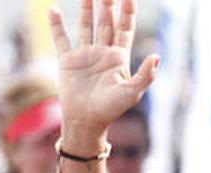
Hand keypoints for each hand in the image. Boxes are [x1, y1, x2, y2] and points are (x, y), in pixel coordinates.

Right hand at [49, 0, 159, 141]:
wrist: (86, 122)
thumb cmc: (111, 110)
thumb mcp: (131, 93)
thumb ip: (145, 75)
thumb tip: (156, 56)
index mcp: (119, 58)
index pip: (125, 28)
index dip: (127, 11)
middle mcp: (102, 53)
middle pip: (107, 22)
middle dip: (108, 4)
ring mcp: (85, 55)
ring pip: (87, 25)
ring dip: (88, 8)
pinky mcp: (68, 61)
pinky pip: (61, 38)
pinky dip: (56, 24)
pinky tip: (54, 9)